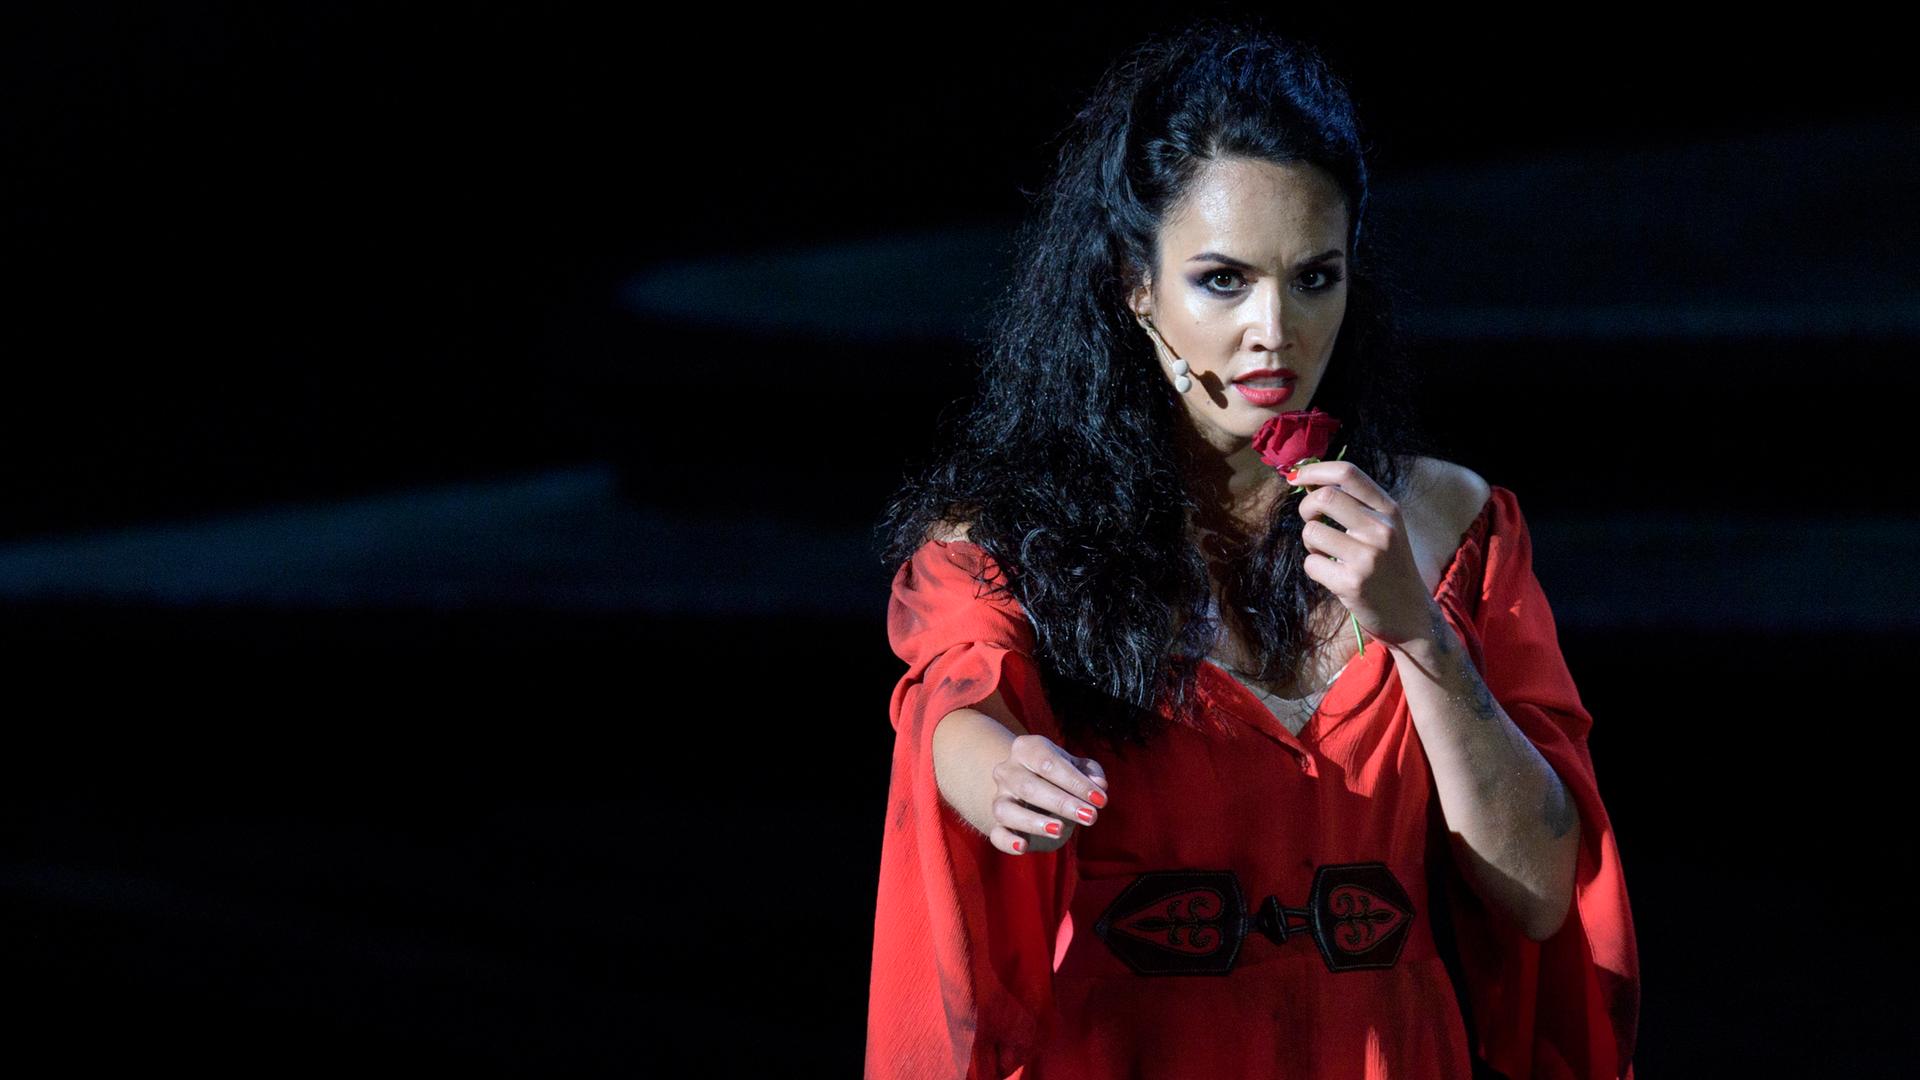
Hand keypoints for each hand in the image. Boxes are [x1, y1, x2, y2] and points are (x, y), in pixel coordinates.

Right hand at [989, 734, 1109, 854]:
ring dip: (1034, 822)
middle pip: (1029, 787)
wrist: (1032, 785)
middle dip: (1062, 803)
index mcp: (1026, 749)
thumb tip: (1100, 784)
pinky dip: (1008, 842)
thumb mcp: (1076, 766)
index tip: (1100, 799)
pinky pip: (997, 834)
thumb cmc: (1059, 773)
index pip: (1048, 763)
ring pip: (1007, 810)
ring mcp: (1000, 797)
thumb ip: (1090, 772)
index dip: (1075, 781)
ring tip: (1060, 830)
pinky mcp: (997, 823)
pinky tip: (1024, 847)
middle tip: (1090, 817)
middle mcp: (1007, 771)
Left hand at [1290, 459, 1435, 648]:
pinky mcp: (1352, 582)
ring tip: (1328, 554)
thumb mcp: (1385, 530)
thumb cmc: (1390, 569)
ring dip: (1310, 544)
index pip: (1347, 473)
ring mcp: (1367, 556)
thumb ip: (1355, 506)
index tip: (1296, 477)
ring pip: (1311, 532)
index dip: (1314, 470)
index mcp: (1389, 510)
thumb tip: (1306, 484)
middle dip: (1305, 507)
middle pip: (1325, 497)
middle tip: (1311, 521)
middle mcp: (1381, 529)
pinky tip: (1333, 576)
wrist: (1413, 615)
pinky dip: (1315, 568)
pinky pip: (1311, 564)